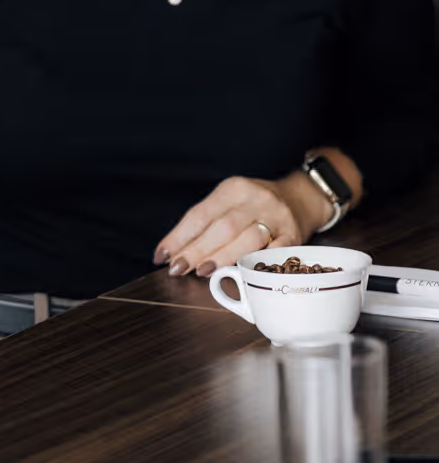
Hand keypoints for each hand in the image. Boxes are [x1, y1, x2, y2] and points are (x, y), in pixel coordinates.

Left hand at [154, 172, 331, 278]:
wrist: (300, 199)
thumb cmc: (255, 205)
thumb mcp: (230, 201)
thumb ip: (207, 223)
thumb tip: (175, 252)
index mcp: (234, 188)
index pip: (200, 214)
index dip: (179, 237)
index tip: (163, 256)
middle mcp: (256, 199)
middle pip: (222, 228)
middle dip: (196, 250)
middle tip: (178, 268)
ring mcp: (277, 218)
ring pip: (247, 240)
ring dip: (222, 258)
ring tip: (202, 271)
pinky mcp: (294, 237)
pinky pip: (273, 254)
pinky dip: (254, 265)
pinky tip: (240, 274)